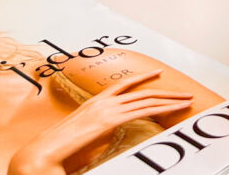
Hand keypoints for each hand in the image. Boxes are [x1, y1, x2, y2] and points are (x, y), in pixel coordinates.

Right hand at [7, 70, 192, 174]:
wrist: (41, 154)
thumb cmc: (58, 152)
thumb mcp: (83, 138)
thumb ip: (99, 133)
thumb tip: (109, 137)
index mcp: (95, 103)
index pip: (124, 86)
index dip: (143, 79)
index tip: (157, 74)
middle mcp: (103, 101)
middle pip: (142, 92)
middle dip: (166, 93)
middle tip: (184, 93)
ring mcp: (107, 109)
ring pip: (147, 100)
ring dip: (170, 100)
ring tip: (187, 100)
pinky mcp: (109, 119)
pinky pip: (142, 111)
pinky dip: (161, 108)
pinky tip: (173, 108)